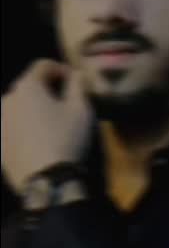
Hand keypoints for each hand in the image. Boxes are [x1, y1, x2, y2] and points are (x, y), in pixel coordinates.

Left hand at [1, 60, 94, 194]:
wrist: (46, 181)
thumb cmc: (66, 140)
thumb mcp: (81, 110)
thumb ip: (78, 86)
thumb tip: (77, 74)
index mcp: (26, 86)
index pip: (43, 66)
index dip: (62, 70)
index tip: (75, 82)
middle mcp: (7, 99)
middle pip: (29, 86)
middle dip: (47, 91)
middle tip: (65, 105)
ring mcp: (0, 122)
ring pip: (19, 108)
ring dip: (34, 110)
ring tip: (51, 125)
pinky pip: (13, 129)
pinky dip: (25, 129)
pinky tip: (39, 142)